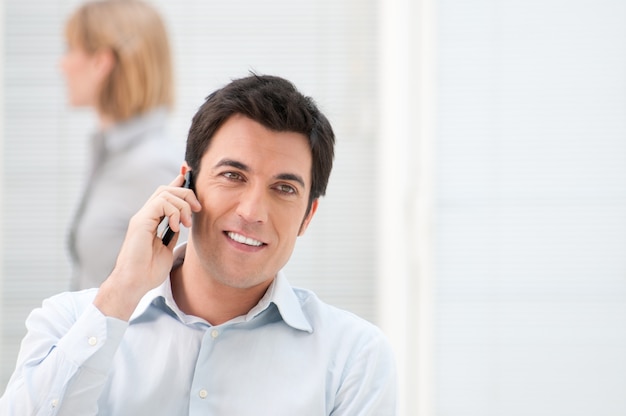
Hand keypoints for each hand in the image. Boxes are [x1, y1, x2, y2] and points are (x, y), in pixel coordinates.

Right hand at [93, 174, 201, 319]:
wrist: (135, 283)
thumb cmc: (149, 271)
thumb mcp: (167, 248)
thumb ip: (172, 234)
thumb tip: (182, 223)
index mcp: (152, 220)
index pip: (165, 194)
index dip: (178, 183)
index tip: (189, 174)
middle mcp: (145, 215)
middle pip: (166, 189)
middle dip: (186, 193)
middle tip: (198, 209)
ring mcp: (142, 217)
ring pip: (164, 193)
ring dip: (182, 205)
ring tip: (186, 223)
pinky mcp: (140, 222)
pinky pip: (160, 203)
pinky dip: (173, 211)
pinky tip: (176, 226)